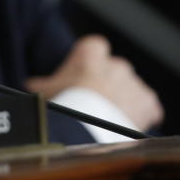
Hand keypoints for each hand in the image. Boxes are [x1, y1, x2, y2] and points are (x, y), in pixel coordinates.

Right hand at [25, 35, 163, 130]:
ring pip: (130, 88)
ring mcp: (134, 84)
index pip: (94, 47)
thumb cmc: (63, 106)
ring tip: (108, 117)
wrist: (86, 131)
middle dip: (107, 82)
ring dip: (123, 98)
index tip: (82, 76)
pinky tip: (125, 124)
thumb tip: (30, 85)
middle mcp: (116, 64)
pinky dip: (140, 114)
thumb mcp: (46, 91)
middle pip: (114, 69)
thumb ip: (43, 84)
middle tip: (94, 101)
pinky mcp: (149, 103)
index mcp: (91, 54)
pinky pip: (148, 106)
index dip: (88, 62)